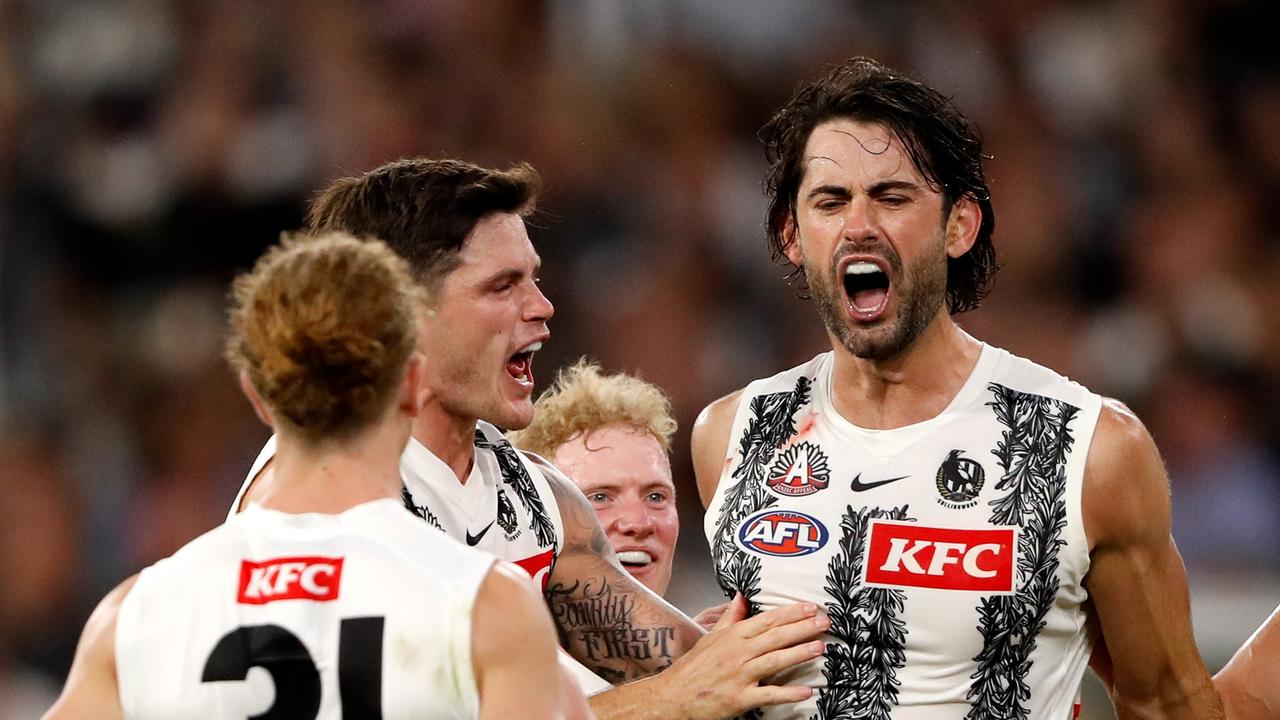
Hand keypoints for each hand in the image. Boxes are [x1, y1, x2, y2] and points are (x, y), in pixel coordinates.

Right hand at [654, 593, 826, 719]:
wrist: (673, 695)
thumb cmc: (693, 668)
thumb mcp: (711, 636)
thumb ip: (730, 616)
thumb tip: (741, 596)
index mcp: (732, 636)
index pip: (766, 620)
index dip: (790, 613)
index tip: (810, 607)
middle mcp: (737, 653)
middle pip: (775, 637)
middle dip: (802, 628)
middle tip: (824, 622)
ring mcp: (739, 676)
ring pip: (774, 661)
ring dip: (799, 653)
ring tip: (820, 647)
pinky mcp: (739, 698)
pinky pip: (768, 695)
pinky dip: (787, 693)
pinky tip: (806, 691)